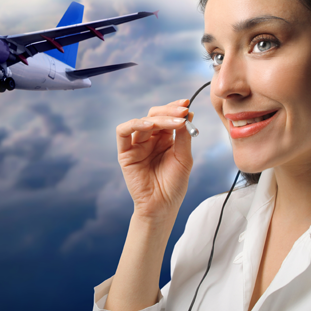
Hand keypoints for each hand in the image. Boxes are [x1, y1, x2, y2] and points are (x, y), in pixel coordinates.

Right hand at [116, 99, 193, 223]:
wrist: (162, 207)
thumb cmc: (174, 185)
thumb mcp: (184, 158)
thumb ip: (183, 136)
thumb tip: (187, 113)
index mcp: (165, 139)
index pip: (168, 117)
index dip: (175, 108)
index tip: (186, 104)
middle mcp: (150, 139)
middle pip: (155, 115)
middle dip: (169, 111)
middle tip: (182, 112)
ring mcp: (137, 145)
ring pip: (142, 120)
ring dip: (158, 118)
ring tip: (173, 121)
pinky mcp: (125, 152)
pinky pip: (123, 132)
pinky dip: (134, 124)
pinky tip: (149, 125)